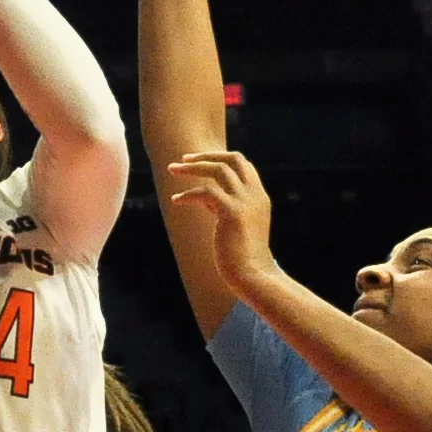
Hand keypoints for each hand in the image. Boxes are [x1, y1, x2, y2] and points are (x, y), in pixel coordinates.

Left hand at [166, 149, 276, 292]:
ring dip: (192, 167)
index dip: (220, 158)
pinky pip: (206, 191)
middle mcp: (255, 195)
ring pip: (218, 169)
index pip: (243, 164)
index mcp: (259, 197)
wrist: (254, 276)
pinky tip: (176, 201)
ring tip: (171, 170)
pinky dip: (188, 193)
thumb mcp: (235, 225)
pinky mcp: (232, 212)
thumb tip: (205, 196)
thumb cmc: (243, 256)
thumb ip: (224, 207)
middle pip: (232, 159)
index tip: (200, 161)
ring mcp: (245, 202)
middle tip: (183, 159)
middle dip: (206, 155)